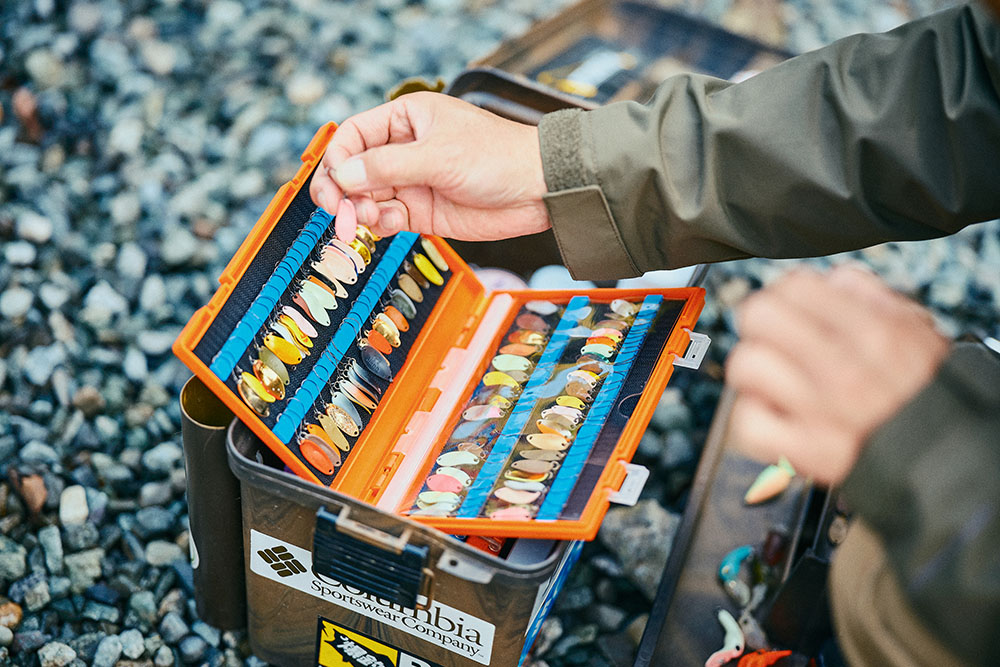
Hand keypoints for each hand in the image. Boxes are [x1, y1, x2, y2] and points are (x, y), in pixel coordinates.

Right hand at [309, 92, 550, 240]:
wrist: (537, 190)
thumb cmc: (500, 156)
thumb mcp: (438, 155)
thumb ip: (387, 166)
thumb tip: (342, 176)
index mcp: (406, 119)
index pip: (353, 136)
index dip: (338, 159)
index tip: (335, 183)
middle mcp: (404, 150)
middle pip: (353, 171)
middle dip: (343, 192)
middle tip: (340, 211)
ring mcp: (412, 182)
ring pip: (366, 198)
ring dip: (360, 211)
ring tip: (371, 218)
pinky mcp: (422, 212)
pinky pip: (386, 219)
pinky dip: (380, 225)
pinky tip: (391, 224)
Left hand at [725, 265, 948, 485]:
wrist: (951, 462)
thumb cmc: (923, 394)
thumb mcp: (916, 330)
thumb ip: (870, 297)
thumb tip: (826, 282)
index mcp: (875, 332)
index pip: (795, 285)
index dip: (785, 297)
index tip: (788, 313)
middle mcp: (847, 369)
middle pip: (759, 315)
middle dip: (761, 328)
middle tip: (773, 344)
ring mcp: (824, 413)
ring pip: (747, 364)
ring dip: (755, 376)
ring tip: (777, 386)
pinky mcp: (809, 453)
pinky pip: (748, 422)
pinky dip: (756, 422)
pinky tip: (778, 419)